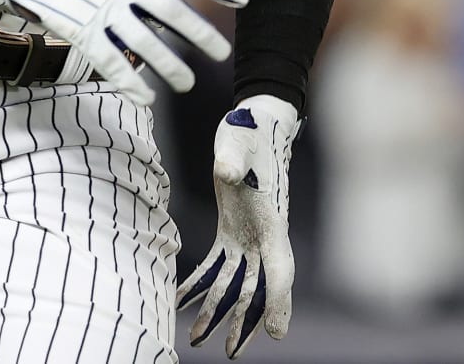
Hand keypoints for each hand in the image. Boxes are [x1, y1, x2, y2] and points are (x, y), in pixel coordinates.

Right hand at [0, 0, 246, 104]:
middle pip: (173, 13)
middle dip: (201, 34)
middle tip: (221, 53)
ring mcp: (105, 9)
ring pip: (147, 44)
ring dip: (170, 66)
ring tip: (187, 83)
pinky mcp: (83, 30)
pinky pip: (112, 62)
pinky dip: (131, 82)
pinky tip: (146, 97)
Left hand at [178, 95, 299, 357]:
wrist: (254, 122)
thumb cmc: (249, 130)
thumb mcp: (239, 141)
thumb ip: (233, 160)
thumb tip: (225, 172)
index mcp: (273, 220)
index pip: (280, 269)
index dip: (279, 302)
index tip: (276, 332)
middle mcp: (265, 235)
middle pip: (258, 287)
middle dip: (245, 322)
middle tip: (230, 353)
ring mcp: (249, 235)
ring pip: (237, 283)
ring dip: (219, 312)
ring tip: (197, 338)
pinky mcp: (232, 229)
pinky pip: (218, 265)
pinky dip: (202, 285)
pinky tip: (183, 302)